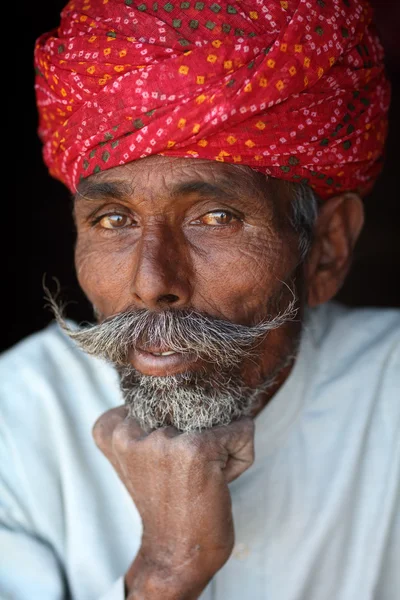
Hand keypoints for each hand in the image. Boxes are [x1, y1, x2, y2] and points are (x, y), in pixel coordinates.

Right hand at [92, 406, 254, 597]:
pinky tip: (220, 480)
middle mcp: (129, 429)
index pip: (161, 393)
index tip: (165, 459)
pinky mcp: (194, 448)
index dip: (174, 424)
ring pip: (217, 415)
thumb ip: (147, 418)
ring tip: (202, 475)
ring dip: (219, 443)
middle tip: (185, 471)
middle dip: (197, 430)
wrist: (176, 553)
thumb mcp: (140, 452)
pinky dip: (242, 455)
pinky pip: (242, 429)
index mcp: (110, 427)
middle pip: (189, 401)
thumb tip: (195, 381)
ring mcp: (161, 438)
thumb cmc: (166, 500)